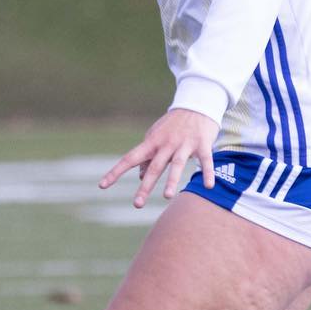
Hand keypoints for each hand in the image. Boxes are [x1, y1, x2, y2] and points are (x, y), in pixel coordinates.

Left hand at [99, 108, 218, 208]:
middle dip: (145, 186)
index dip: (115, 172)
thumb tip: (140, 175)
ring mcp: (184, 144)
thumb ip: (148, 156)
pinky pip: (205, 160)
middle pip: (153, 167)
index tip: (102, 186)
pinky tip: (208, 186)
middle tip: (137, 204)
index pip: (129, 159)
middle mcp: (165, 144)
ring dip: (171, 180)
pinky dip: (207, 172)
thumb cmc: (173, 125)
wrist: (196, 104)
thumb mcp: (156, 137)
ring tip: (167, 197)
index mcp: (151, 143)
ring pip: (176, 164)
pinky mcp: (202, 144)